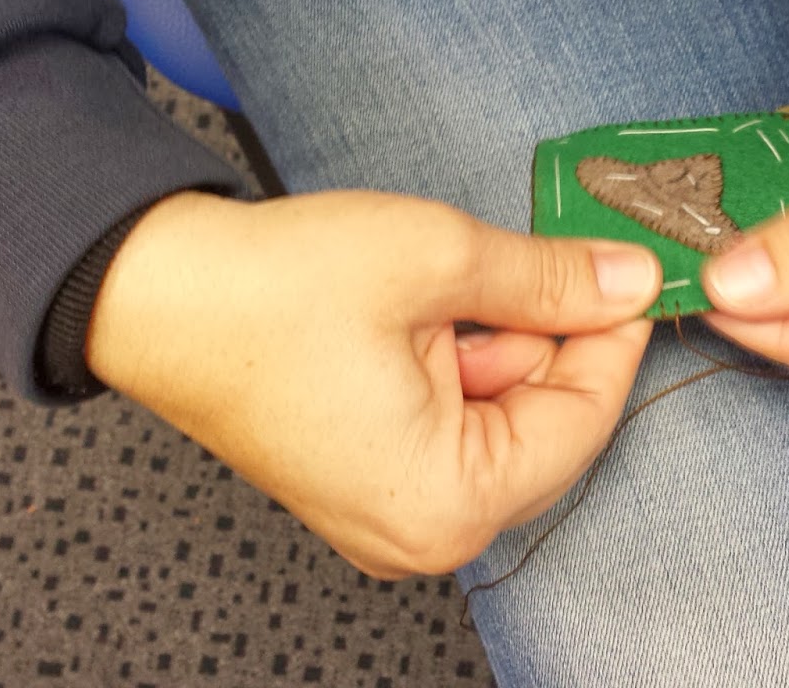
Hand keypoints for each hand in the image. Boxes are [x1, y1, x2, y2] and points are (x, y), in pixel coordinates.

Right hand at [85, 189, 660, 577]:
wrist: (157, 293)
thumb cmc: (273, 290)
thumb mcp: (438, 260)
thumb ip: (551, 278)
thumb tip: (630, 280)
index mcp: (447, 502)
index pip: (584, 423)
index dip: (615, 337)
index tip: (631, 272)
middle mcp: (423, 531)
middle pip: (546, 428)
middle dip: (554, 337)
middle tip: (554, 256)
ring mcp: (391, 512)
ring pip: (502, 418)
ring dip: (503, 342)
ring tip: (456, 279)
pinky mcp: (369, 479)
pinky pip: (454, 423)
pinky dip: (463, 361)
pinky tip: (429, 310)